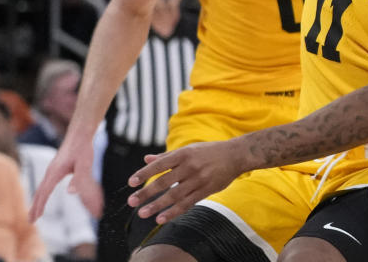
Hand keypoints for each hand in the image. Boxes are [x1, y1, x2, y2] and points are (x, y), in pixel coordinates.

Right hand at [29, 134, 102, 219]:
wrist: (81, 133)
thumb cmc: (83, 148)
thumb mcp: (85, 163)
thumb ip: (80, 178)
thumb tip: (71, 193)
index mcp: (55, 171)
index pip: (44, 192)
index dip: (40, 205)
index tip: (35, 218)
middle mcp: (51, 171)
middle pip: (40, 192)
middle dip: (35, 207)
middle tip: (31, 221)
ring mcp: (53, 170)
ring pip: (42, 188)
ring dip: (38, 202)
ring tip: (35, 213)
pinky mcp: (57, 168)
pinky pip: (47, 184)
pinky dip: (43, 194)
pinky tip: (43, 198)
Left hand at [127, 141, 245, 224]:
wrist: (236, 155)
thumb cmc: (210, 151)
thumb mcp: (189, 149)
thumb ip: (167, 156)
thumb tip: (146, 159)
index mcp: (184, 154)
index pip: (160, 165)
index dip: (144, 173)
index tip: (131, 182)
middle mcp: (190, 166)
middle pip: (164, 182)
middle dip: (146, 193)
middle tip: (132, 201)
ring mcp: (199, 179)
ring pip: (174, 195)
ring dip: (157, 205)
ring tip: (142, 213)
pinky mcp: (207, 190)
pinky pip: (187, 203)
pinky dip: (173, 212)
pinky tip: (161, 218)